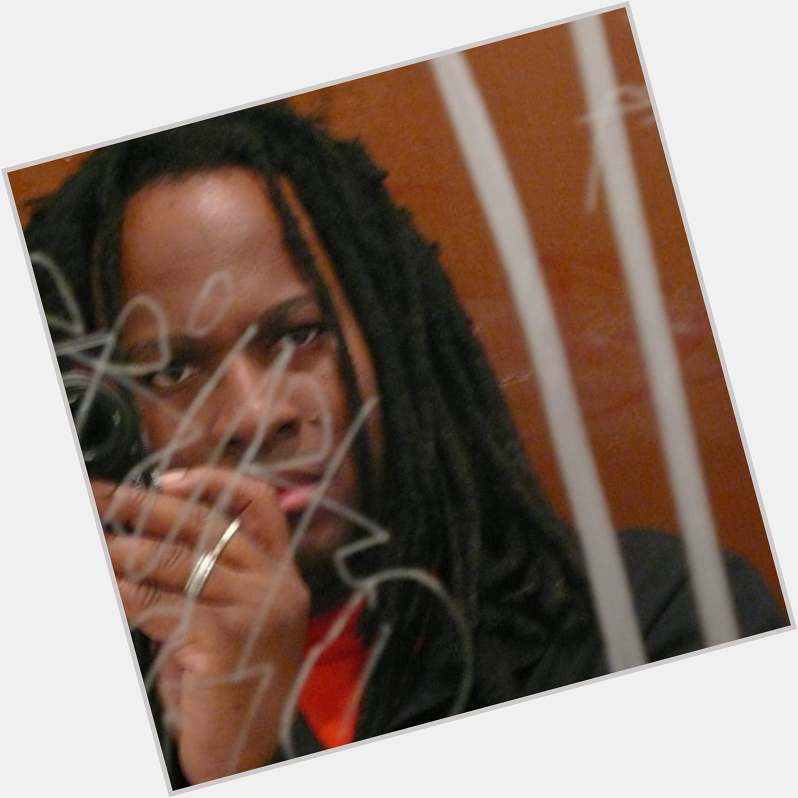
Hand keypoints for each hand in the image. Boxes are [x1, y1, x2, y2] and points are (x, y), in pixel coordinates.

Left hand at [93, 467, 309, 783]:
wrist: (247, 749)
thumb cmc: (231, 683)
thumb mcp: (234, 620)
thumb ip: (210, 578)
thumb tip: (146, 539)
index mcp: (283, 573)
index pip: (259, 503)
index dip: (213, 480)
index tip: (165, 479)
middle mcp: (276, 583)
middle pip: (204, 523)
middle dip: (144, 505)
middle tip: (99, 496)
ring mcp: (256, 607)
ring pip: (175, 560)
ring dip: (121, 550)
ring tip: (91, 545)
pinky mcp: (225, 636)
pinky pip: (157, 602)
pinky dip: (121, 592)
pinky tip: (103, 586)